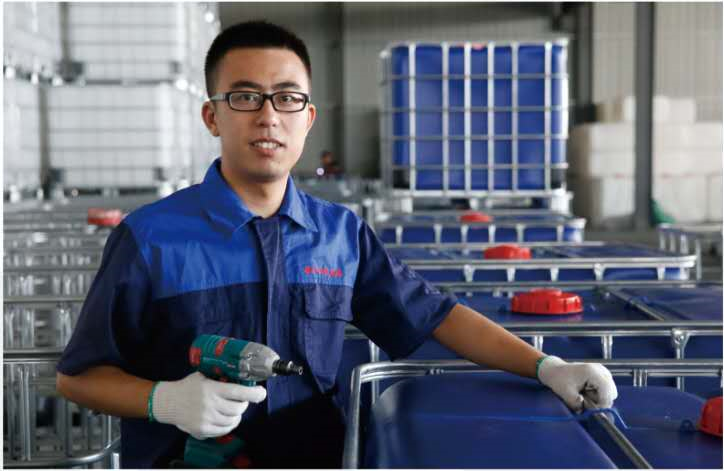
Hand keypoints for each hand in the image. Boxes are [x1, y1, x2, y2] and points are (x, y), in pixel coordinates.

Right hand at [151, 372, 266, 439]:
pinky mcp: (202, 430)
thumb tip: (242, 377)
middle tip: (242, 400)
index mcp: (211, 389)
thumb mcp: (203, 376)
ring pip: (233, 420)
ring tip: (234, 410)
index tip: (262, 392)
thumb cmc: (187, 386)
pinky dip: (229, 424)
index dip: (254, 393)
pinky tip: (227, 419)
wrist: (167, 402)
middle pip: (239, 408)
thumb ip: (219, 378)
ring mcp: (206, 419)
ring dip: (237, 415)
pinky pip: (224, 430)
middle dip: (244, 404)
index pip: (239, 392)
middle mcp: (210, 405)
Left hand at [537, 356, 617, 411]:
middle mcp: (601, 370)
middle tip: (586, 402)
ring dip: (599, 398)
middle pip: (611, 393)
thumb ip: (576, 404)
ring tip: (584, 395)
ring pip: (610, 393)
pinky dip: (598, 395)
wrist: (556, 371)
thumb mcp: (566, 393)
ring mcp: (603, 372)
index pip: (608, 392)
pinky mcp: (602, 376)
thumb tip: (584, 412)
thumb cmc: (559, 379)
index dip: (603, 404)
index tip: (594, 412)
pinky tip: (587, 392)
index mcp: (593, 372)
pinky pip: (606, 391)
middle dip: (601, 401)